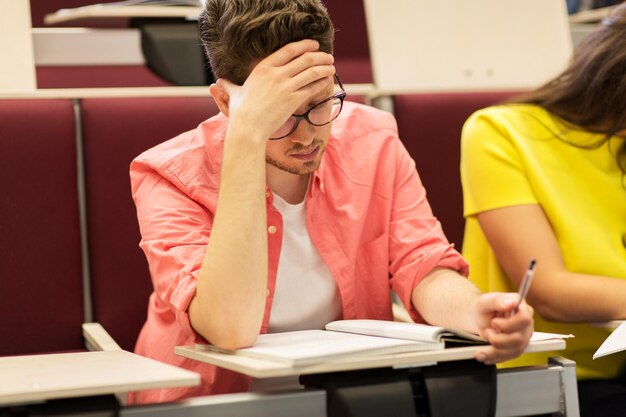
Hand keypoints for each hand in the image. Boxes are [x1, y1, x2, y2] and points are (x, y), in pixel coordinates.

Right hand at [215, 39, 334, 140]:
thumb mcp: (234, 93)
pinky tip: (327, 82)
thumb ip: (230, 85)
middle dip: (320, 56)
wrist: (248, 128)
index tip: (314, 45)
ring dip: (325, 68)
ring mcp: (286, 87)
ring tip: (332, 68)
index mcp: (264, 68)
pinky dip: (322, 83)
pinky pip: (313, 88)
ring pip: (312, 72)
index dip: (305, 45)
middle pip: (305, 59)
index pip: (289, 50)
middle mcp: (276, 74)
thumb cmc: (241, 112)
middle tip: (328, 57)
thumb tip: (218, 83)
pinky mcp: (294, 100)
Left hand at [471, 292, 533, 363]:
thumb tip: (510, 303)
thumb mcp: (485, 301)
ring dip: (495, 349)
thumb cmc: (483, 308)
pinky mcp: (518, 347)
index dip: (508, 324)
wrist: (478, 320)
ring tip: (484, 341)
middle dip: (498, 339)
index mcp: (520, 307)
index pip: (524, 319)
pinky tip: (484, 354)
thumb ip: (497, 300)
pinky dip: (494, 356)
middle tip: (487, 332)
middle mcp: (525, 323)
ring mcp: (523, 336)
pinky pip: (509, 356)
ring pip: (515, 350)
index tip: (494, 322)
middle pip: (519, 338)